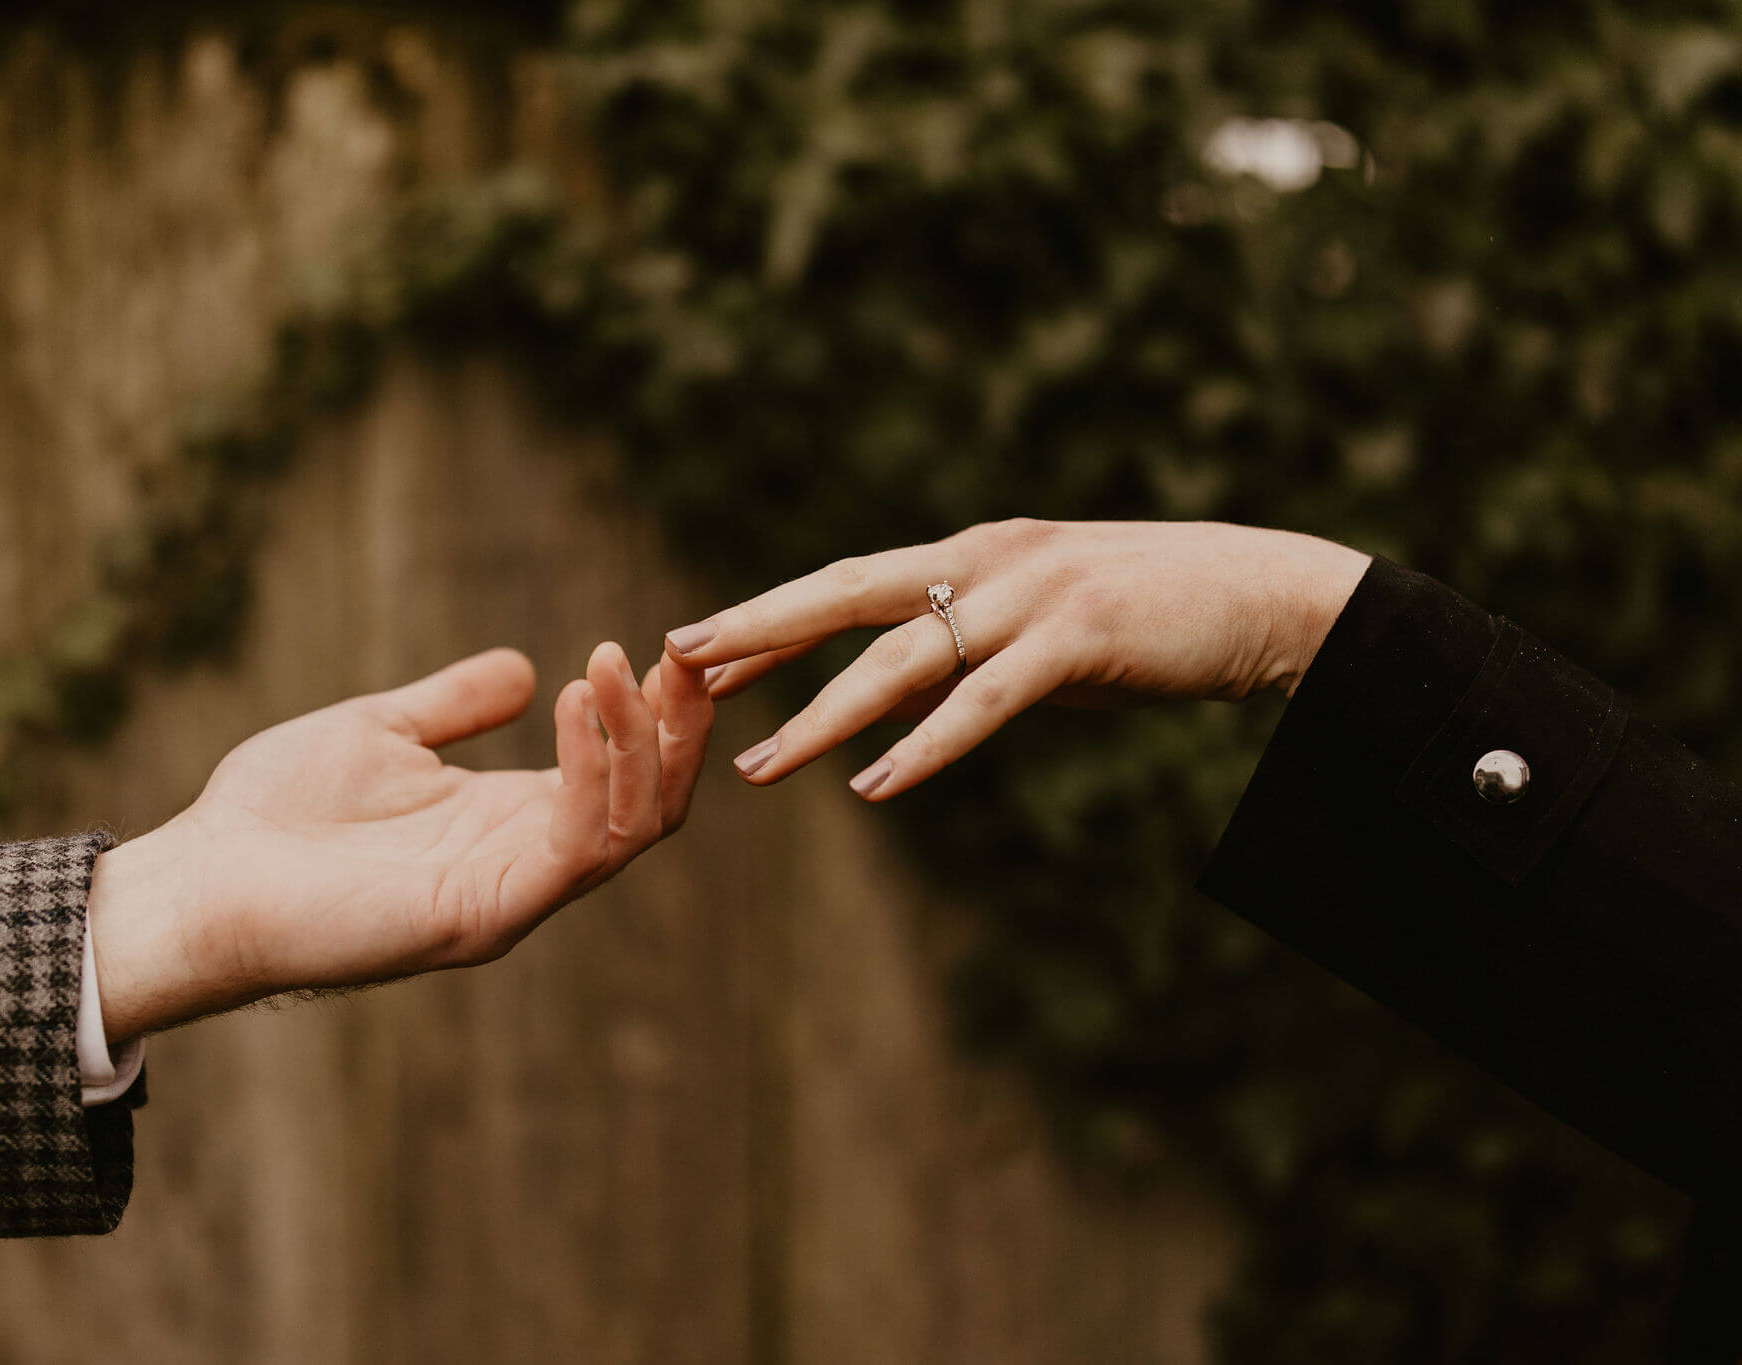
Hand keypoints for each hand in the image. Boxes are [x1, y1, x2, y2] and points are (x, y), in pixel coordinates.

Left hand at [87, 643, 712, 1040]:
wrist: (200, 880)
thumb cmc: (273, 814)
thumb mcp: (381, 732)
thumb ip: (455, 706)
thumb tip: (525, 667)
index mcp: (508, 824)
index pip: (624, 777)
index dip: (658, 715)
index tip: (668, 646)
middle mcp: (524, 865)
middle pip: (651, 805)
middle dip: (678, 728)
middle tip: (680, 653)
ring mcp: (508, 897)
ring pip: (630, 827)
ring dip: (641, 741)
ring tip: (614, 664)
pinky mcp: (479, 916)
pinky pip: (571, 847)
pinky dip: (588, 772)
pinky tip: (572, 703)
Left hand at [663, 520, 1369, 800]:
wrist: (1267, 597)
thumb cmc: (1150, 620)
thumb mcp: (1038, 638)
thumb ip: (964, 661)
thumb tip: (891, 708)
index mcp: (973, 555)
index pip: (847, 584)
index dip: (769, 616)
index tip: (695, 648)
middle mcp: (988, 560)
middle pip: (846, 594)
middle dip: (759, 632)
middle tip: (678, 664)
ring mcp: (1031, 594)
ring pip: (903, 656)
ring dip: (825, 715)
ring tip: (761, 767)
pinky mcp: (1079, 637)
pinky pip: (986, 701)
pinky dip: (929, 747)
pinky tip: (877, 789)